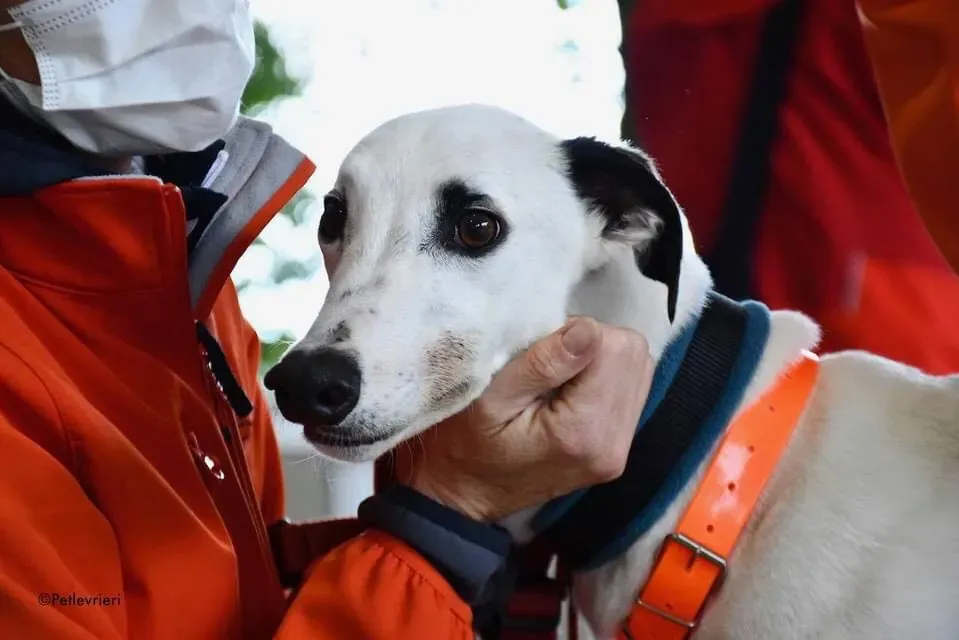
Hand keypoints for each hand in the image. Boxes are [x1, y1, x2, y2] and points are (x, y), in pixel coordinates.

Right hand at [407, 317, 653, 522]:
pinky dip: (604, 377)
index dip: (578, 333)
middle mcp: (615, 444)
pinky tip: (571, 390)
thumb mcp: (490, 398)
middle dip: (595, 342)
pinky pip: (630, 389)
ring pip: (638, 368)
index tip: (541, 350)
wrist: (467, 495)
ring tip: (560, 374)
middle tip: (550, 360)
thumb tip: (589, 330)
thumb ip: (542, 364)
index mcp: (583, 431)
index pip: (616, 347)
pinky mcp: (619, 449)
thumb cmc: (466, 445)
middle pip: (635, 355)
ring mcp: (622, 450)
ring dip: (602, 358)